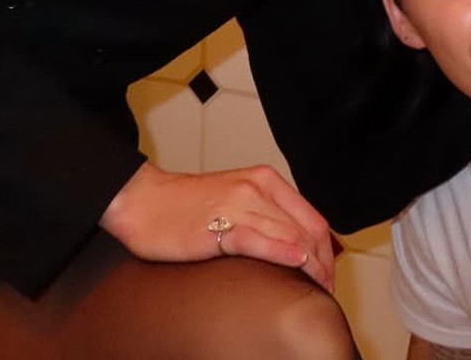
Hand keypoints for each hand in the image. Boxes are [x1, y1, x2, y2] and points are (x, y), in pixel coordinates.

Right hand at [100, 162, 336, 292]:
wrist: (143, 201)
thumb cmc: (185, 206)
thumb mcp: (236, 199)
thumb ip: (267, 215)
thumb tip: (299, 247)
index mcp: (264, 180)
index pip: (313, 219)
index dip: (326, 252)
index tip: (327, 276)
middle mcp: (256, 188)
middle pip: (307, 231)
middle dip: (322, 266)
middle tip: (323, 291)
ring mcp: (238, 205)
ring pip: (289, 236)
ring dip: (309, 267)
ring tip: (313, 290)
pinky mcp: (218, 226)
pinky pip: (258, 238)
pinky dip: (281, 251)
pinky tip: (295, 263)